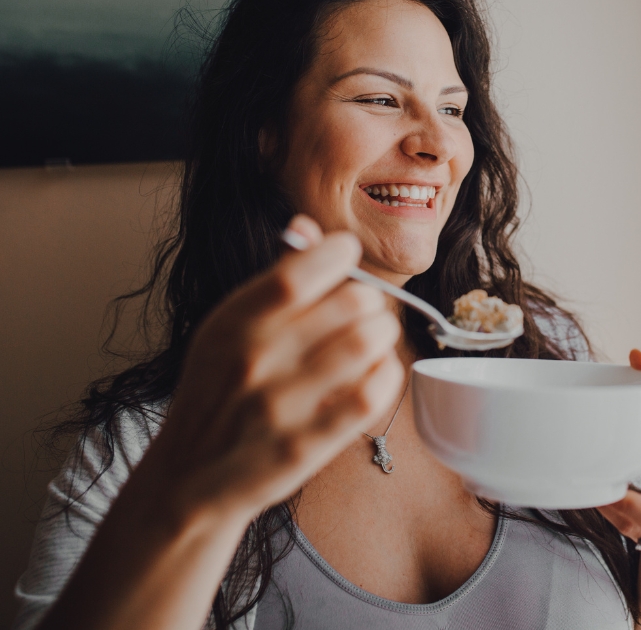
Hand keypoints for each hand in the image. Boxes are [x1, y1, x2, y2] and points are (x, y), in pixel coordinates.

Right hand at [143, 214, 403, 526]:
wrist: (185, 481)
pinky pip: (370, 396)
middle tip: (365, 310)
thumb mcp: (224, 332)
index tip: (347, 255)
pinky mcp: (304, 447)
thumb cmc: (214, 396)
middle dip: (370, 299)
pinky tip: (378, 373)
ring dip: (382, 334)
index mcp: (233, 323)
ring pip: (366, 344)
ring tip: (374, 339)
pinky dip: (386, 375)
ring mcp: (279, 406)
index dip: (337, 253)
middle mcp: (254, 360)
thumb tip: (306, 227)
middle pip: (349, 303)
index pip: (298, 271)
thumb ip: (271, 282)